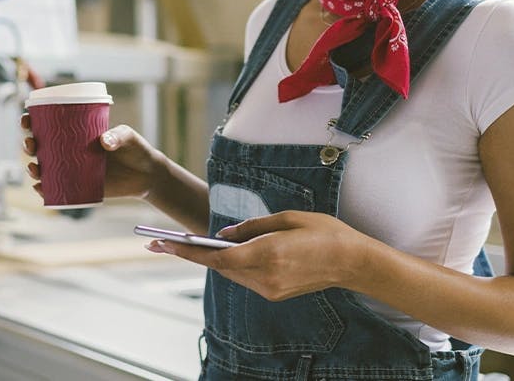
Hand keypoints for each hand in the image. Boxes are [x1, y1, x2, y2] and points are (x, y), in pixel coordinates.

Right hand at [21, 114, 167, 200]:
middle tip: (31, 144)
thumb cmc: (136, 149)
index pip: (49, 124)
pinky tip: (40, 189)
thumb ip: (118, 136)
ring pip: (45, 168)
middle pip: (40, 146)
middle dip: (28, 144)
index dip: (32, 121)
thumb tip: (104, 142)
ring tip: (34, 169)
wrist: (147, 175)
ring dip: (33, 168)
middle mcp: (70, 150)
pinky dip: (45, 190)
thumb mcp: (128, 136)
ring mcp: (73, 169)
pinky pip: (57, 189)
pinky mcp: (80, 187)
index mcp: (77, 132)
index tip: (26, 119)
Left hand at [145, 211, 368, 301]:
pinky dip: (232, 265)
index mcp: (268, 254)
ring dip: (211, 260)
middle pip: (219, 267)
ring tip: (186, 245)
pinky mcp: (275, 294)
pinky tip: (223, 253)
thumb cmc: (324, 232)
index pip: (217, 257)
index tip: (161, 244)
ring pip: (230, 274)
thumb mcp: (287, 218)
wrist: (353, 263)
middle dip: (191, 255)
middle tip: (160, 242)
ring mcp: (270, 290)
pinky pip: (244, 278)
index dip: (186, 252)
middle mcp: (265, 277)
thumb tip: (220, 234)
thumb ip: (251, 227)